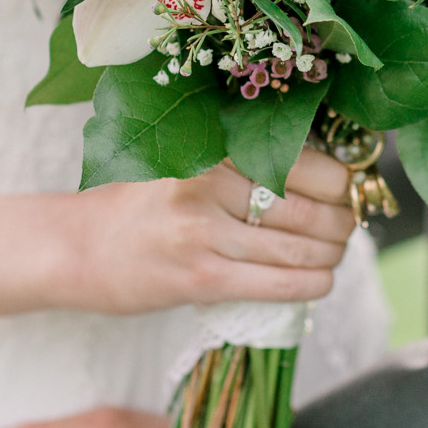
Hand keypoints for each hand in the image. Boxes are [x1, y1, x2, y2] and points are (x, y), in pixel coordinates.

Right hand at [78, 149, 356, 314]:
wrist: (78, 247)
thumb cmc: (143, 202)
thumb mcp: (189, 159)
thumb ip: (245, 159)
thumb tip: (329, 170)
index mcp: (212, 144)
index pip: (308, 160)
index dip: (342, 180)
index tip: (348, 188)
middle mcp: (209, 181)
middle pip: (312, 206)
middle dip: (344, 221)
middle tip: (347, 225)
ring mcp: (204, 231)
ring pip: (301, 247)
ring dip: (332, 254)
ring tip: (333, 253)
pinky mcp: (201, 277)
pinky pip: (280, 283)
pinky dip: (312, 283)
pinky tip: (320, 280)